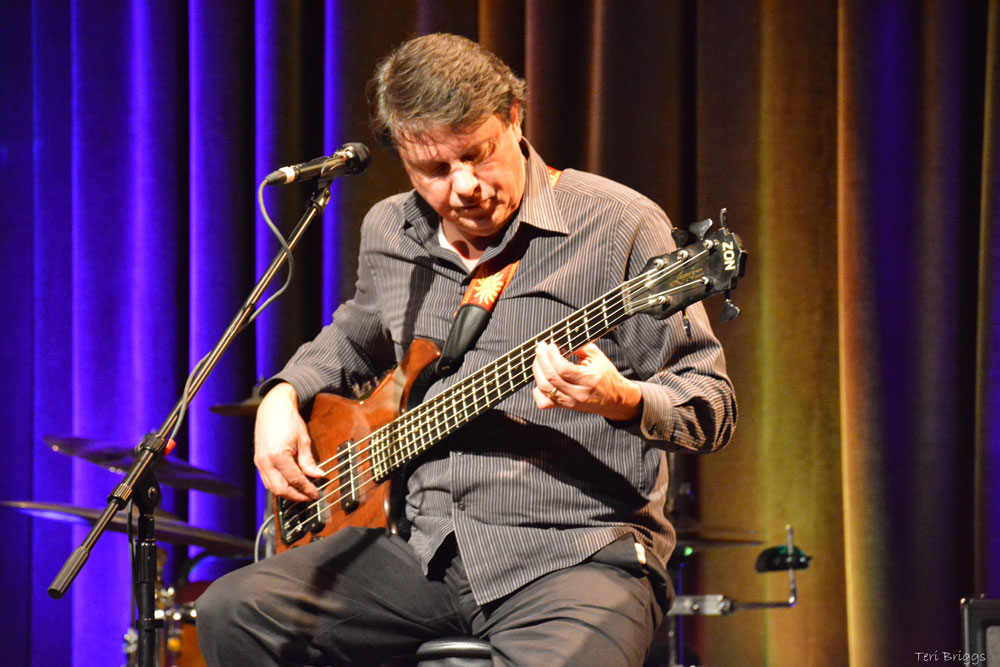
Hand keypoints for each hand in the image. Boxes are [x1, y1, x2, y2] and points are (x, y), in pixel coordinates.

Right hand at [252, 382, 324, 500]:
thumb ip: (308, 461)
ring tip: (301, 493)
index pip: (295, 480)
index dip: (306, 489)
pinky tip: (289, 485)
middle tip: (309, 497)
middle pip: (280, 489)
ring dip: (286, 493)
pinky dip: (278, 486)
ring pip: (271, 487)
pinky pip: (267, 480)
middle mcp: (265, 461)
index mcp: (278, 456)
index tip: (316, 494)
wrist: (273, 407)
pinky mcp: (257, 461)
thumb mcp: (303, 440)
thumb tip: (318, 476)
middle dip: (296, 496)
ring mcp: (259, 462)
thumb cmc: (289, 420)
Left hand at [531, 342, 642, 421]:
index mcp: (588, 379)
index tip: (549, 345)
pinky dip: (537, 391)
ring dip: (537, 372)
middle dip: (541, 360)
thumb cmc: (606, 375)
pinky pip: (544, 403)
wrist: (615, 399)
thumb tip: (561, 341)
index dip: (552, 355)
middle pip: (551, 377)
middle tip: (540, 348)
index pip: (563, 368)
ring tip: (539, 360)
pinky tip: (541, 380)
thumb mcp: (597, 357)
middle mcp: (578, 393)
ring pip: (545, 389)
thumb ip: (580, 347)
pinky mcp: (565, 407)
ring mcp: (570, 402)